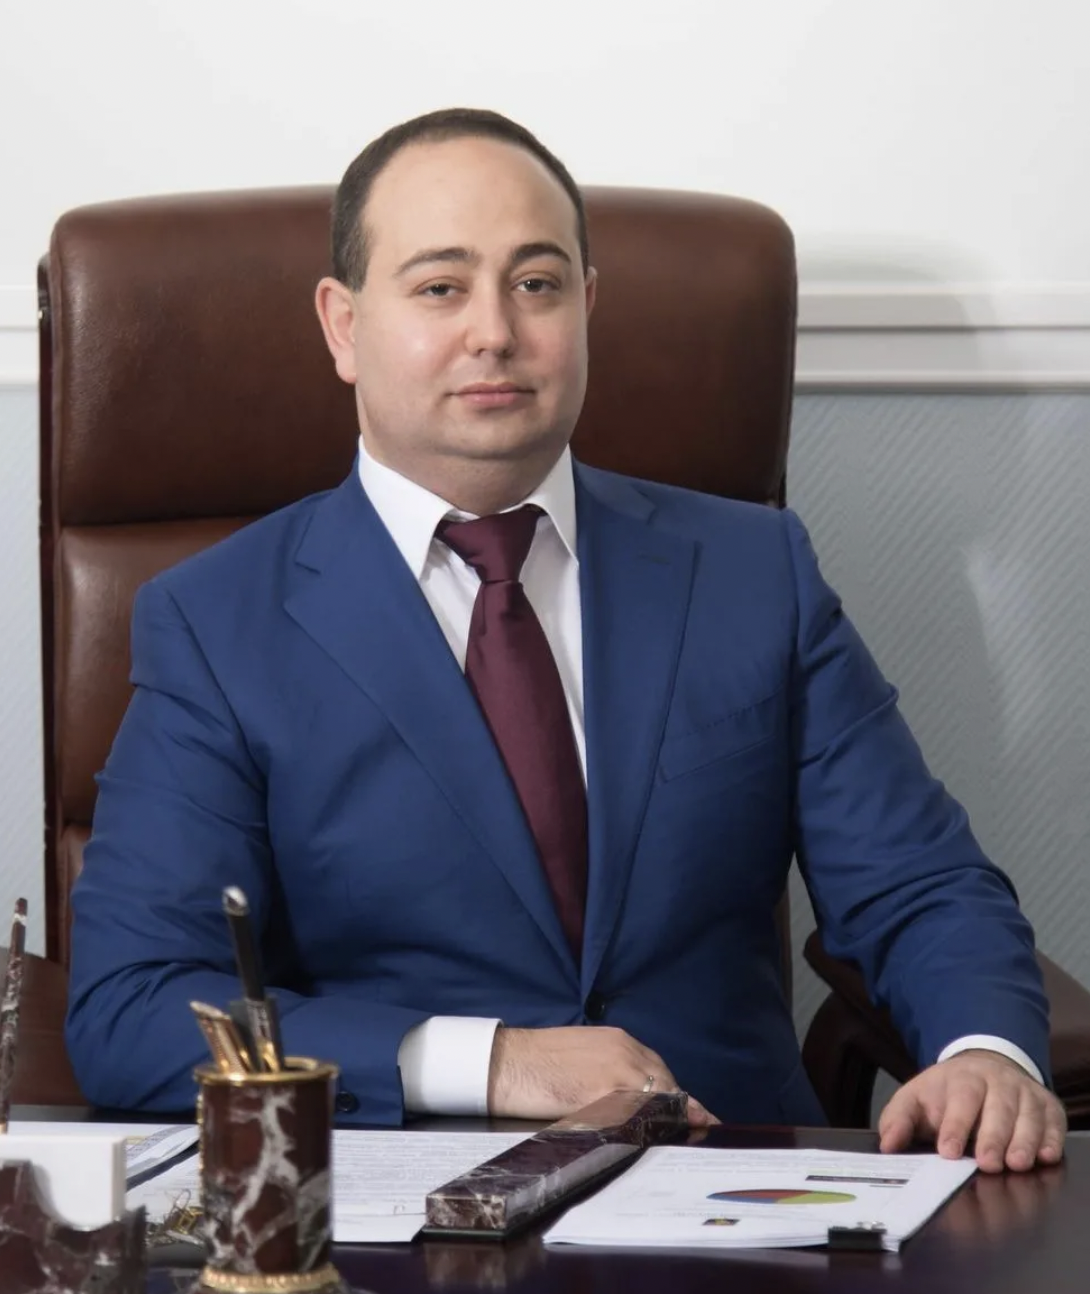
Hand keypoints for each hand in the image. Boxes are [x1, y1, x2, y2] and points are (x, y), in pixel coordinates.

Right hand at [487, 1025, 717, 1126]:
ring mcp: (616, 1072)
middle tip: (697, 1127)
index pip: (659, 1071)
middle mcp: (624, 1051)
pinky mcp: (603, 1093)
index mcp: (618, 1041)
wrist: (506, 1061)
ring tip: (685, 1134)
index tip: (699, 1113)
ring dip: (671, 1117)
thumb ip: (608, 1070)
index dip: (678, 1095)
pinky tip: (656, 1138)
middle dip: (681, 1107)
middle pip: (666, 1083)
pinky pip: (636, 1112)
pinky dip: (650, 1124)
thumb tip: (628, 1096)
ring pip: (656, 1097)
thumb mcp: (581, 1057)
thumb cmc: (536, 1061)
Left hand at [878, 1049, 1066, 1172]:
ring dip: (1024, 1140)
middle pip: (998, 1106)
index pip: (960, 1098)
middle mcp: (997, 1081)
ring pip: (1029, 1115)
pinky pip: (1054, 1121)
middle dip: (993, 1136)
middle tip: (987, 1163)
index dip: (955, 1125)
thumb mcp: (917, 1098)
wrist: (984, 1068)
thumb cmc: (946, 1093)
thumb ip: (899, 1119)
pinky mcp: (1048, 1106)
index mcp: (962, 1077)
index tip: (948, 1151)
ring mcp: (1025, 1093)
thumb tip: (887, 1145)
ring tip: (1016, 1164)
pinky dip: (1052, 1138)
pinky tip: (1045, 1155)